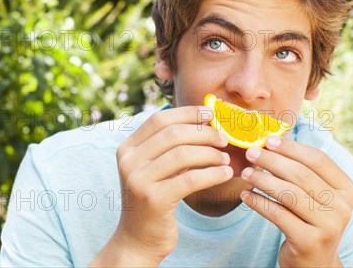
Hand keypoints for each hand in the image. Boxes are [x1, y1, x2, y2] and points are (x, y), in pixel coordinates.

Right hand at [90, 106, 231, 265]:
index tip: (211, 114)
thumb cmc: (154, 199)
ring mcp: (138, 180)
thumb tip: (204, 121)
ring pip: (183, 154)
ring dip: (210, 154)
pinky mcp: (153, 199)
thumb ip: (169, 147)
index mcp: (127, 148)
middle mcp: (128, 161)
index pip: (159, 119)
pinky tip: (225, 174)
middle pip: (173, 134)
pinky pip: (190, 179)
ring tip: (225, 158)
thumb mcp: (154, 168)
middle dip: (204, 133)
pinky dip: (212, 173)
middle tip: (224, 139)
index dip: (187, 113)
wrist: (138, 239)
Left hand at [239, 136, 352, 266]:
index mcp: (347, 189)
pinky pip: (277, 214)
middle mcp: (342, 207)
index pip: (318, 160)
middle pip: (301, 174)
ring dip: (262, 179)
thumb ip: (303, 171)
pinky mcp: (309, 241)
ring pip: (288, 193)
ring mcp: (328, 225)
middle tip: (250, 153)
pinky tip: (245, 195)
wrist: (315, 263)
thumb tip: (271, 141)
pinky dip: (257, 201)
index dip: (291, 147)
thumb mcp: (316, 195)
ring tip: (245, 173)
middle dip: (271, 160)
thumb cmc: (310, 219)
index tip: (268, 140)